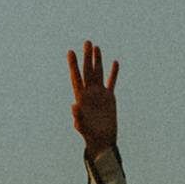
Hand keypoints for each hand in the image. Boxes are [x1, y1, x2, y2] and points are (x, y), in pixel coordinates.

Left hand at [67, 40, 118, 156]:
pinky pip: (111, 82)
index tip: (70, 52)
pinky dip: (113, 73)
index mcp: (81, 97)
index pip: (77, 77)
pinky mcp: (110, 98)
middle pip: (88, 71)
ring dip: (98, 61)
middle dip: (87, 57)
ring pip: (98, 73)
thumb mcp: (83, 127)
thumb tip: (73, 106)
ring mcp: (100, 94)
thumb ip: (78, 117)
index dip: (74, 65)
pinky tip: (114, 63)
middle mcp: (89, 93)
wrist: (102, 141)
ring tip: (96, 47)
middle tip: (87, 42)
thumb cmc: (90, 136)